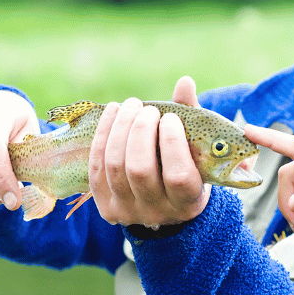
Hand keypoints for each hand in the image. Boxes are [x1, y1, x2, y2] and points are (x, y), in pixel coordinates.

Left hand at [88, 76, 210, 226]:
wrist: (165, 207)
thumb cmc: (188, 169)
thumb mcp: (197, 151)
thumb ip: (192, 118)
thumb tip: (184, 82)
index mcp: (187, 202)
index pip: (178, 176)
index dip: (172, 142)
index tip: (171, 118)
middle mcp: (157, 212)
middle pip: (140, 169)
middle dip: (140, 131)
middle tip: (148, 110)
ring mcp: (128, 211)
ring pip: (115, 165)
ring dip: (120, 128)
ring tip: (131, 105)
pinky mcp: (106, 206)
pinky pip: (97, 167)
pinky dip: (103, 135)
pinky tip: (113, 113)